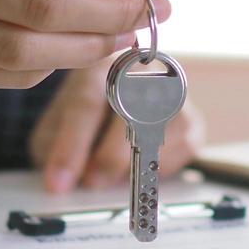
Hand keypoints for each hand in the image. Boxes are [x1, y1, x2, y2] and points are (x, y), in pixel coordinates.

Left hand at [28, 54, 205, 191]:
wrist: (131, 88)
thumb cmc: (91, 104)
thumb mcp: (60, 119)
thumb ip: (55, 145)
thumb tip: (61, 179)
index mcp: (103, 65)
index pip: (86, 104)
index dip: (70, 147)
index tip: (58, 182)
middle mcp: (144, 73)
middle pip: (131, 116)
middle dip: (107, 159)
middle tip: (90, 183)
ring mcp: (173, 97)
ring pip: (158, 138)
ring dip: (131, 167)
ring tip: (110, 174)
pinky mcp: (193, 124)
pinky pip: (175, 156)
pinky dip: (152, 170)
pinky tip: (136, 165)